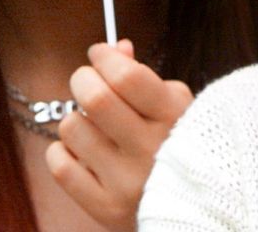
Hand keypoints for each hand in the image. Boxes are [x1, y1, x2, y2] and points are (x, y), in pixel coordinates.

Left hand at [46, 39, 192, 229]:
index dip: (105, 57)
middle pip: (95, 98)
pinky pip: (60, 166)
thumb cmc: (182, 144)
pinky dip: (63, 150)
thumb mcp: (177, 105)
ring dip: (75, 118)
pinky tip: (82, 150)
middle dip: (83, 79)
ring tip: (93, 125)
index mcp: (175, 118)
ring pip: (72, 128)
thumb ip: (145, 76)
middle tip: (88, 80)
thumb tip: (116, 48)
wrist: (197, 206)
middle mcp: (152, 150)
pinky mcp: (105, 208)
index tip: (100, 53)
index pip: (127, 76)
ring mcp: (127, 182)